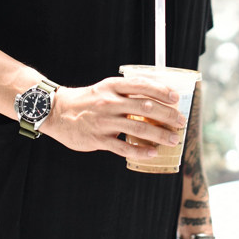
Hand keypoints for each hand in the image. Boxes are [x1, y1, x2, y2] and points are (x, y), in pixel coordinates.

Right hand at [43, 76, 185, 156]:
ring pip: (138, 128)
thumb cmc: (87, 101)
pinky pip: (123, 147)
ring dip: (160, 135)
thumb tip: (155, 97)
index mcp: (113, 86)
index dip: (162, 91)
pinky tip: (152, 153)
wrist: (57, 112)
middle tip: (180, 122)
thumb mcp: (105, 89)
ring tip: (174, 140)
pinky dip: (140, 151)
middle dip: (167, 115)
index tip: (176, 98)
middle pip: (145, 107)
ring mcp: (104, 121)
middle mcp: (110, 102)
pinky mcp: (98, 139)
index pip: (142, 85)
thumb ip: (126, 92)